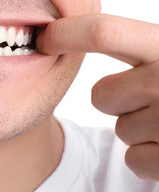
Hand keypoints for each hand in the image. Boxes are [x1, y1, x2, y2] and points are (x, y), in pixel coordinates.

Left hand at [37, 14, 158, 179]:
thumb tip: (80, 36)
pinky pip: (135, 160)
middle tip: (154, 99)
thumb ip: (141, 47)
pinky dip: (151, 159)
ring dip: (140, 130)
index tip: (45, 38)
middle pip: (102, 95)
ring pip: (120, 130)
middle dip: (118, 100)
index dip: (68, 33)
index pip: (106, 33)